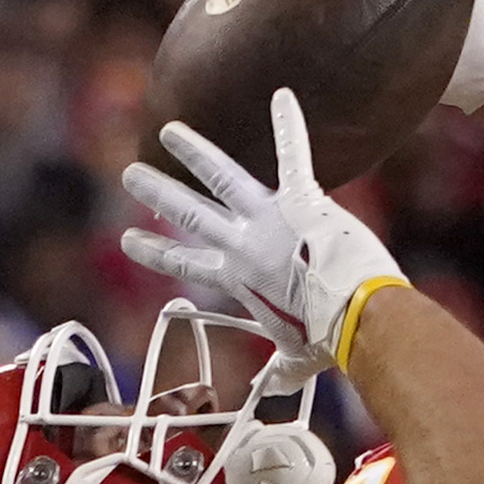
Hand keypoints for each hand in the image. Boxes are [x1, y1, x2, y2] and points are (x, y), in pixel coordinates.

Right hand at [114, 89, 404, 365]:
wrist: (355, 316)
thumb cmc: (328, 337)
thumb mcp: (296, 356)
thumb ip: (280, 369)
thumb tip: (272, 390)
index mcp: (238, 278)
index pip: (185, 262)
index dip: (154, 252)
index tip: (128, 240)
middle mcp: (243, 244)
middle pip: (189, 214)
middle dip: (157, 194)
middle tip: (130, 174)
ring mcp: (269, 218)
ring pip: (223, 177)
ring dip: (195, 152)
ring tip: (172, 130)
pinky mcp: (302, 199)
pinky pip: (293, 155)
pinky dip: (289, 124)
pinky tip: (283, 93)